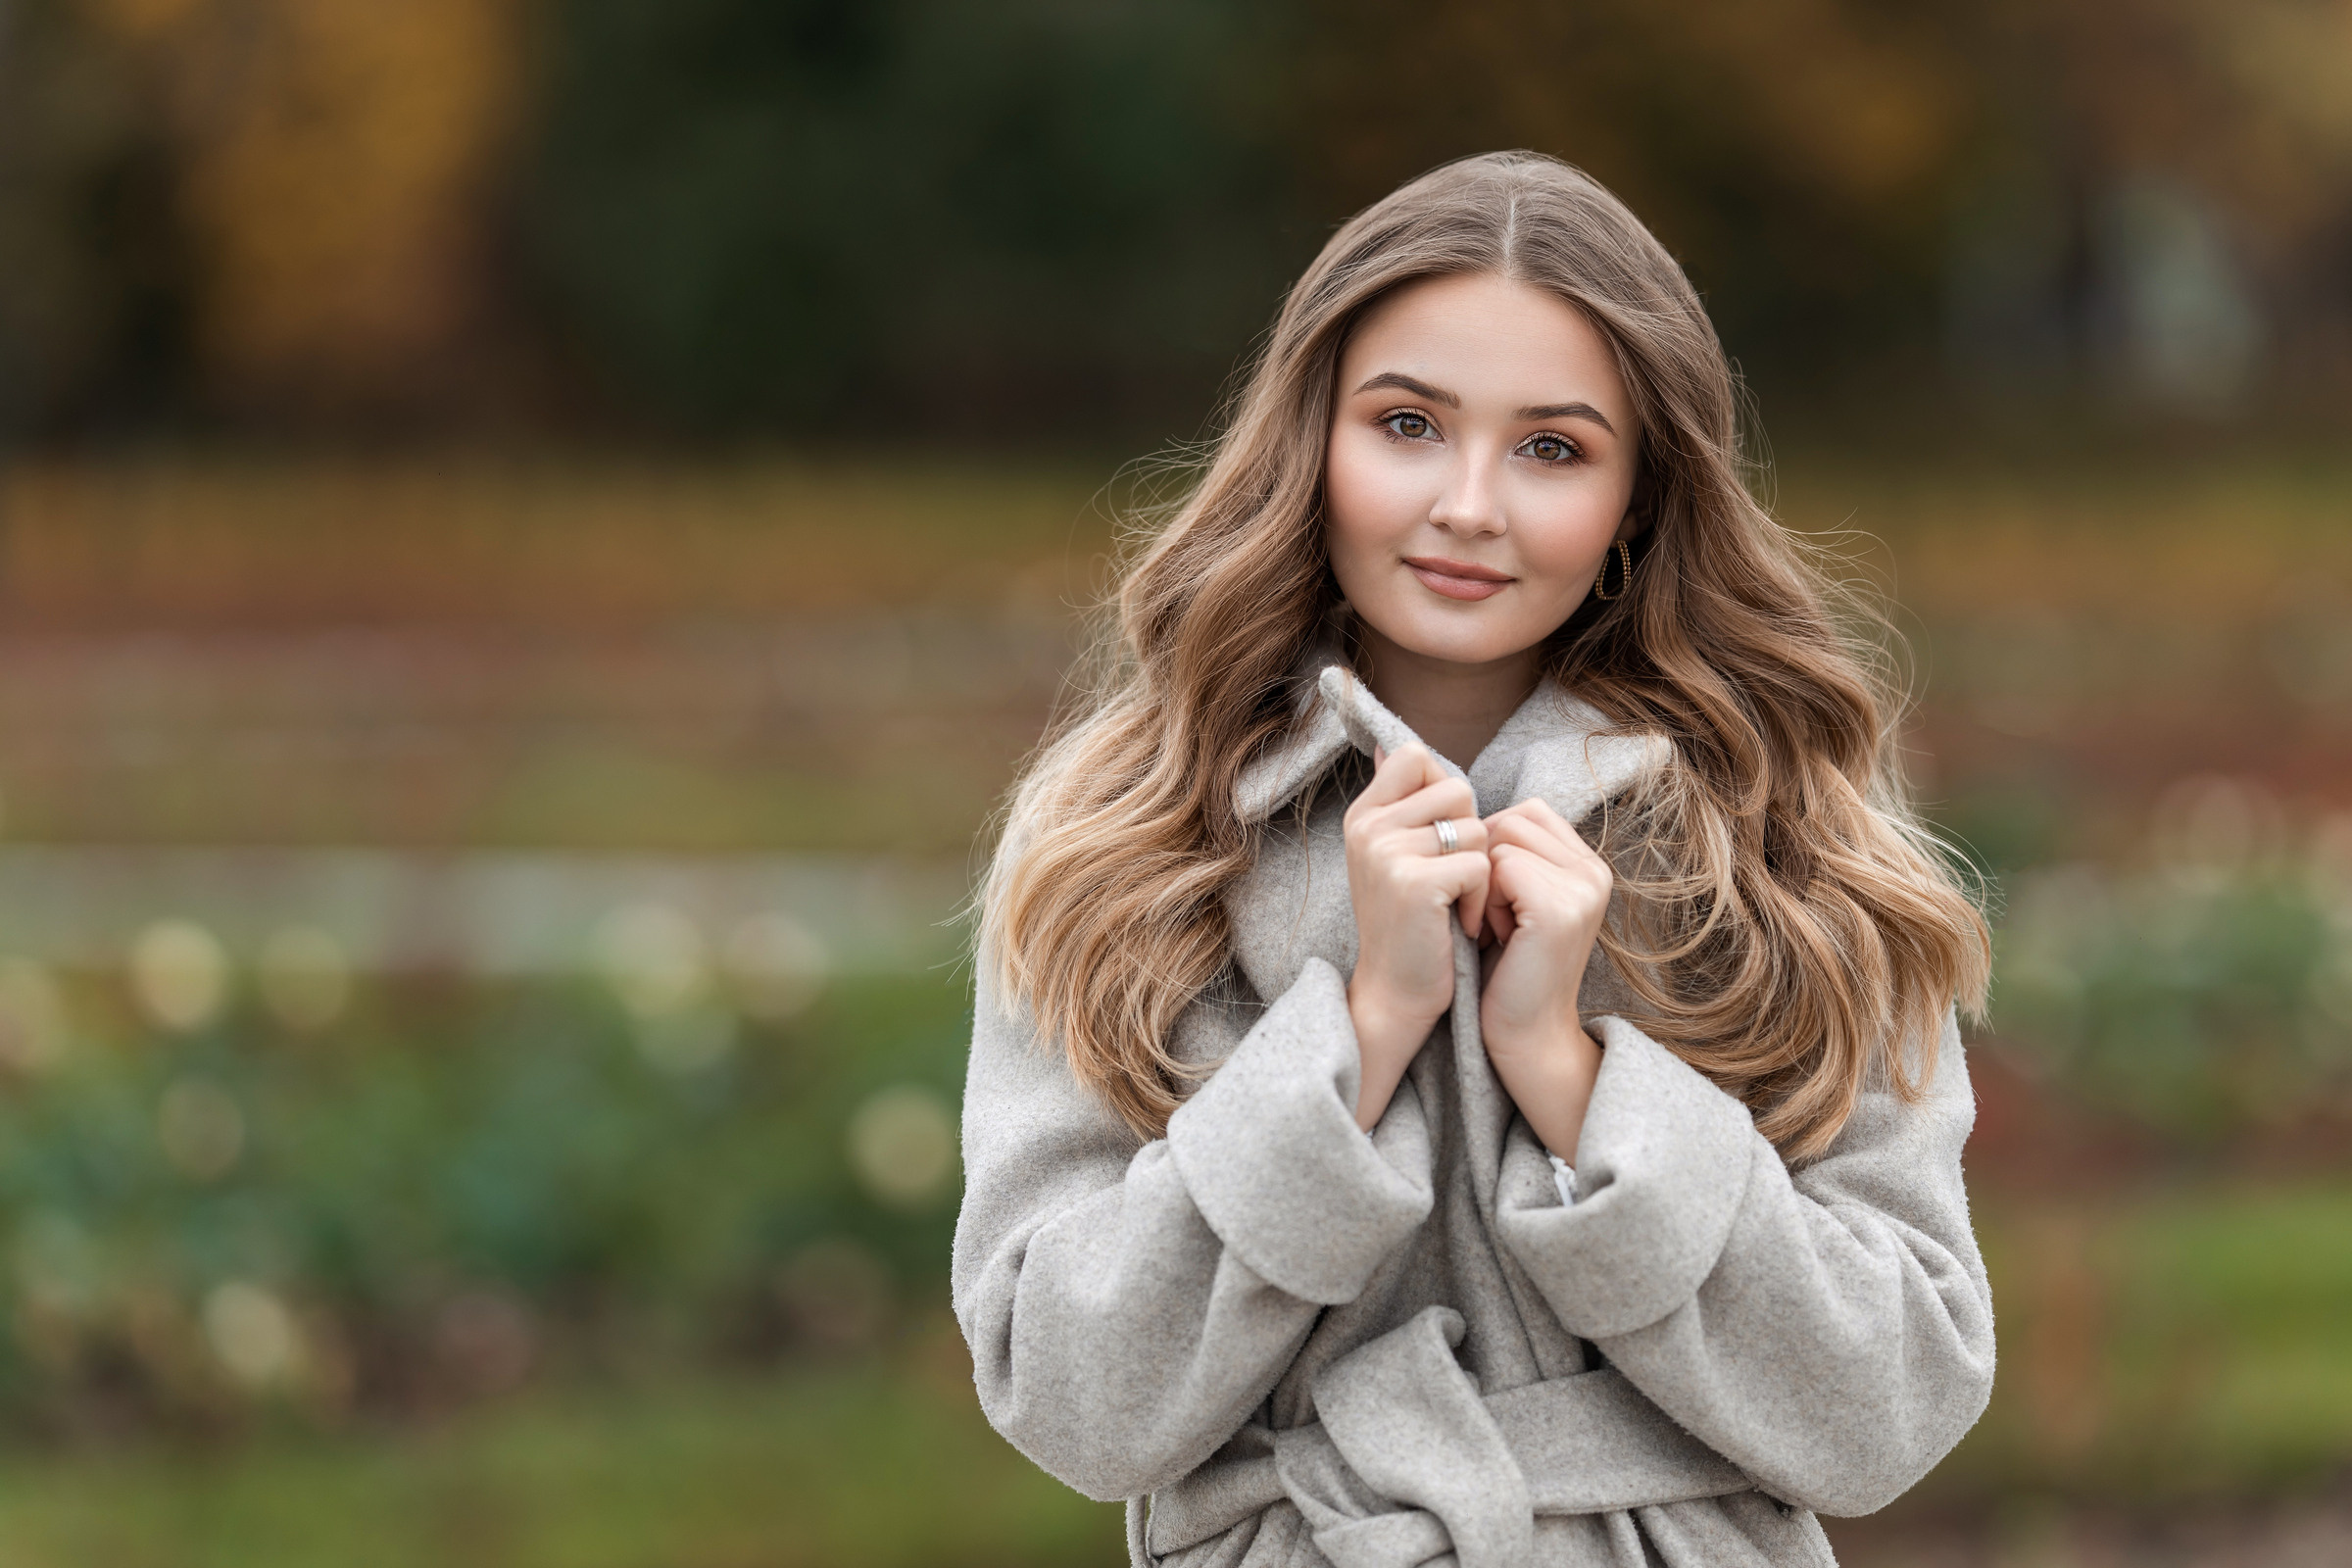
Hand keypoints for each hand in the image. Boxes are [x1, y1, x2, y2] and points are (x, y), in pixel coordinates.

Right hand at [1343, 744, 1488, 1130]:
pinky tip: (1461, 924)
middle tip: (1454, 879)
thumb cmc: (1410, 926)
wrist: (1396, 995)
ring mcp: (1386, 852)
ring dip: (1481, 869)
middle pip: (1456, 787)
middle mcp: (1367, 826)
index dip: (1444, 789)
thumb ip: (1399, 802)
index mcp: (1363, 815)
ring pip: (1474, 826)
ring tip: (1458, 903)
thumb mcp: (1393, 856)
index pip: (1416, 755)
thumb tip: (1387, 745)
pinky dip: (1482, 898)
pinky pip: (1478, 864)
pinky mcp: (1413, 882)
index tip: (1440, 838)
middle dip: (1471, 833)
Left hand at [1475, 798, 1611, 1163]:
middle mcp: (1594, 871)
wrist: (1525, 1035)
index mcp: (1587, 865)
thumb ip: (1508, 853)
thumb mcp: (1512, 901)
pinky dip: (1485, 899)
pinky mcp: (1559, 907)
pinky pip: (1501, 866)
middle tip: (1494, 915)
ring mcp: (1582, 888)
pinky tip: (1496, 935)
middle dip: (1487, 862)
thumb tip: (1461, 808)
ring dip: (1485, 882)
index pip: (1528, 811)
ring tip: (1498, 926)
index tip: (1493, 897)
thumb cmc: (1506, 969)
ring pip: (1504, 838)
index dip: (1493, 845)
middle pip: (1513, 818)